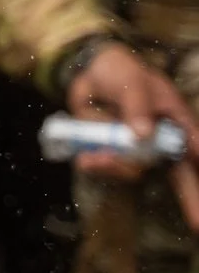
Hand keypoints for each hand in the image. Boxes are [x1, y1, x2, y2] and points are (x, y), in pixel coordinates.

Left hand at [66, 41, 198, 229]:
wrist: (90, 72)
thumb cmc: (123, 74)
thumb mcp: (133, 83)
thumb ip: (137, 106)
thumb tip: (142, 135)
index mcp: (177, 123)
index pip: (196, 149)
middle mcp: (161, 142)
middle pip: (179, 174)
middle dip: (192, 200)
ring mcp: (137, 149)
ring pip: (135, 170)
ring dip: (115, 168)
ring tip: (92, 160)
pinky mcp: (113, 151)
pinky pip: (109, 167)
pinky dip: (97, 165)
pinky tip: (85, 160)